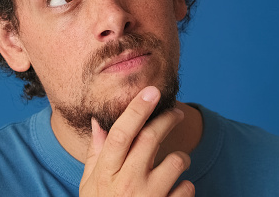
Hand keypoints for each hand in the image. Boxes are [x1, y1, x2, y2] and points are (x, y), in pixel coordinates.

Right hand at [79, 86, 194, 196]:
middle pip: (151, 138)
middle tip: (175, 112)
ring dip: (181, 157)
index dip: (137, 109)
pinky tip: (176, 191)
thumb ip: (96, 154)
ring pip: (177, 160)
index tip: (151, 91)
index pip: (121, 133)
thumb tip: (97, 123)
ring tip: (176, 162)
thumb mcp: (90, 185)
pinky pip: (188, 188)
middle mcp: (126, 183)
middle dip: (167, 119)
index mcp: (106, 174)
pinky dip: (186, 186)